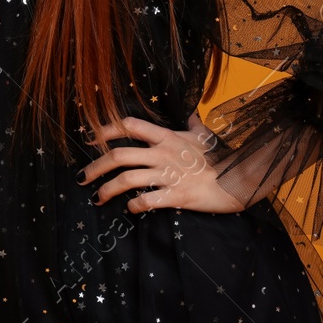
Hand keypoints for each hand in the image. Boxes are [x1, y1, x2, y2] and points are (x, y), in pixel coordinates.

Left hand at [77, 114, 245, 213]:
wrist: (239, 180)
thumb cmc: (219, 158)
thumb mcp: (204, 136)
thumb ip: (193, 124)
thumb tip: (191, 113)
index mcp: (166, 136)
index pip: (129, 125)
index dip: (105, 130)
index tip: (90, 138)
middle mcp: (163, 153)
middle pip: (119, 155)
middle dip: (95, 166)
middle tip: (83, 177)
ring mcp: (168, 174)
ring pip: (127, 180)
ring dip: (107, 190)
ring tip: (97, 198)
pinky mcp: (176, 196)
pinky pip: (147, 201)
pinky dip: (133, 206)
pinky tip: (129, 209)